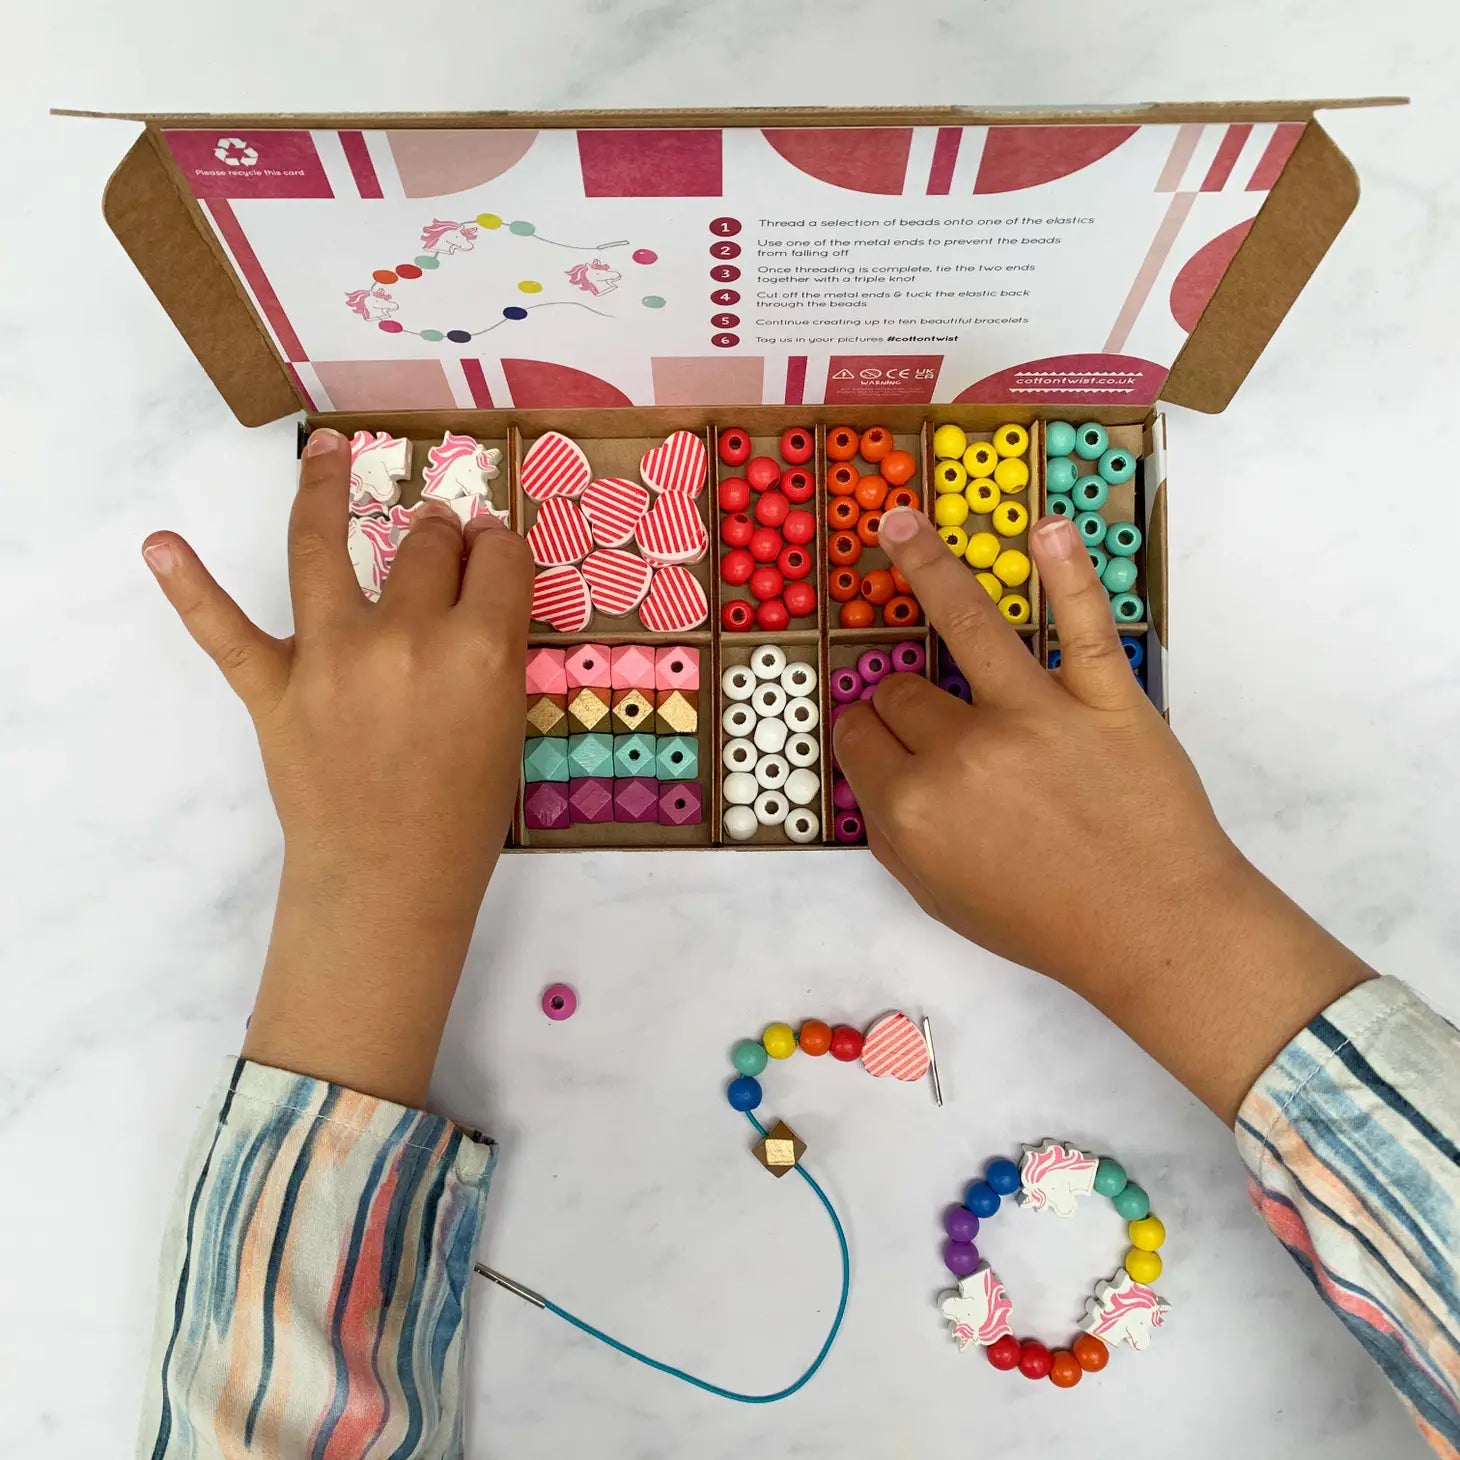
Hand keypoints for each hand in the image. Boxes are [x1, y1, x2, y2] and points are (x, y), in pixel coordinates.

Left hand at [142, 427, 531, 1104]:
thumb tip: (470, 592)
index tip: (492, 549)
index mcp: (480, 651)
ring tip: (325, 452)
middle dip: (439, 533)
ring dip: (323, 491)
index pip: (498, 561)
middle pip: (424, 547)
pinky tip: (159, 543)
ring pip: (323, 549)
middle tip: (440, 538)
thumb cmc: (465, 816)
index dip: (499, 548)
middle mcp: (406, 638)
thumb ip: (491, 654)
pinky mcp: (274, 689)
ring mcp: (331, 659)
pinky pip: (226, 630)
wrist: (391, 884)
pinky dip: (189, 587)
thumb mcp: (506, 725)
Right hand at [834, 508, 1370, 1120]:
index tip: (877, 732)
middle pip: (903, 690)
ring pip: (961, 625)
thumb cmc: (1044, 922)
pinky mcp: (1106, 695)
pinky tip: (1048, 530)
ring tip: (900, 524)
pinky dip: (1067, 573)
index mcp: (912, 807)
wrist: (1155, 929)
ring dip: (924, 564)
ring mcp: (1036, 714)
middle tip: (930, 718)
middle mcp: (962, 751)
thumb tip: (874, 768)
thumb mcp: (938, 895)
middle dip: (902, 698)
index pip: (860, 737)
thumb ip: (893, 830)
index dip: (864, 733)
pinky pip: (1080, 622)